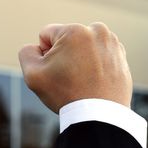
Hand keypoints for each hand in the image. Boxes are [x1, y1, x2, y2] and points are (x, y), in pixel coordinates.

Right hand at [18, 22, 132, 113]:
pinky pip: (99, 54)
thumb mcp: (33, 74)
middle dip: (64, 54)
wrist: (100, 117)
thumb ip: (26, 52)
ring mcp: (112, 43)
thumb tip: (36, 47)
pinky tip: (94, 81)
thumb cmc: (67, 95)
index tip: (56, 71)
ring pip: (84, 46)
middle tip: (70, 76)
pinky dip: (95, 64)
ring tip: (83, 79)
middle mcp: (97, 30)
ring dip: (80, 58)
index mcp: (75, 30)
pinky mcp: (121, 55)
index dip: (45, 54)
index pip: (47, 35)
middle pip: (67, 39)